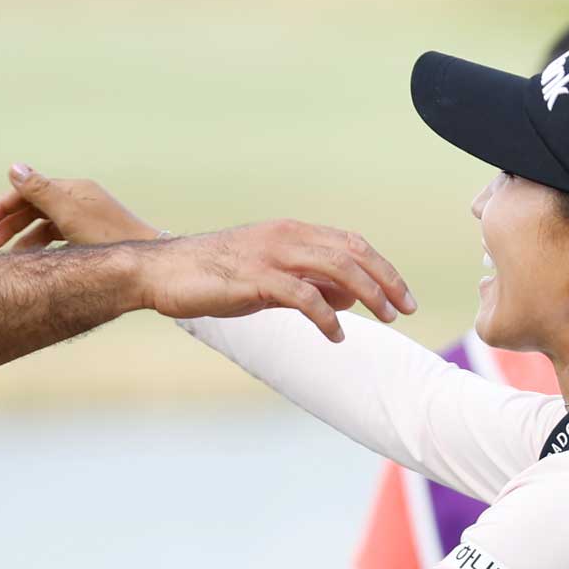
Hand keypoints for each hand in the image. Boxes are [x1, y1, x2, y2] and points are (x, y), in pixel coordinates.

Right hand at [0, 164, 157, 250]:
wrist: (147, 266)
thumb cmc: (110, 241)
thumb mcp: (69, 216)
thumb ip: (40, 192)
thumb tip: (13, 166)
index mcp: (75, 190)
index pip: (29, 190)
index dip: (2, 205)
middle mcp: (81, 200)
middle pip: (35, 206)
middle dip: (9, 224)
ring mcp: (87, 218)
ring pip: (45, 224)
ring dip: (23, 238)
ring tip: (7, 257)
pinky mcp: (92, 237)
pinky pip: (58, 237)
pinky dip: (42, 247)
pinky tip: (32, 261)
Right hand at [0, 164, 416, 342]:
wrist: (159, 272)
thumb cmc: (211, 276)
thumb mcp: (267, 278)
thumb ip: (307, 283)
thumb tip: (347, 298)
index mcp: (291, 232)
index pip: (351, 244)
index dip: (383, 268)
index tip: (404, 294)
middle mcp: (287, 236)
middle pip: (353, 253)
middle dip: (387, 281)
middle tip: (408, 309)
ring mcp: (271, 255)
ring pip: (337, 269)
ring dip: (368, 294)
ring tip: (386, 318)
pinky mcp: (255, 279)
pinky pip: (304, 297)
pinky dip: (327, 317)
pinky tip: (336, 336)